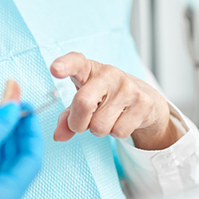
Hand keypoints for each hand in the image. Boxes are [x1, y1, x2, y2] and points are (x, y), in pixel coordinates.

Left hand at [50, 52, 179, 149]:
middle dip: (77, 123)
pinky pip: (118, 132)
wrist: (143, 98)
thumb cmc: (104, 96)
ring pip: (100, 125)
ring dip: (99, 130)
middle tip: (82, 123)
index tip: (55, 69)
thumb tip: (58, 136)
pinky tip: (121, 119)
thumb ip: (67, 116)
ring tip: (107, 117)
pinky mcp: (143, 102)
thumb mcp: (83, 100)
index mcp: (89, 69)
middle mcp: (109, 73)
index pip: (75, 62)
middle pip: (83, 103)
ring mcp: (128, 87)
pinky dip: (116, 132)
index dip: (64, 65)